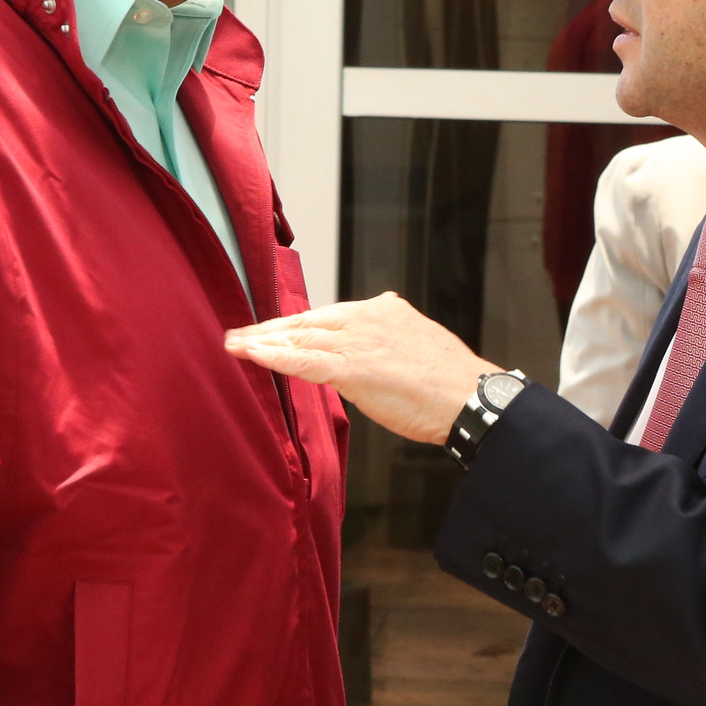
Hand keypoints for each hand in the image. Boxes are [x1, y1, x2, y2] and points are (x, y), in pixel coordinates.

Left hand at [225, 292, 498, 443]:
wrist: (470, 395)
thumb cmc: (449, 382)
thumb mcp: (416, 344)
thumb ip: (388, 339)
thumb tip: (374, 339)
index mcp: (382, 309)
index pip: (328, 315)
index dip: (297, 324)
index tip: (275, 329)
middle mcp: (366, 317)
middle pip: (306, 322)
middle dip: (271, 328)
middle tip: (240, 333)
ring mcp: (357, 340)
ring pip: (299, 339)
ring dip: (262, 342)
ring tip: (235, 344)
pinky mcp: (352, 367)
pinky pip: (303, 361)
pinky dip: (274, 358)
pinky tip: (252, 355)